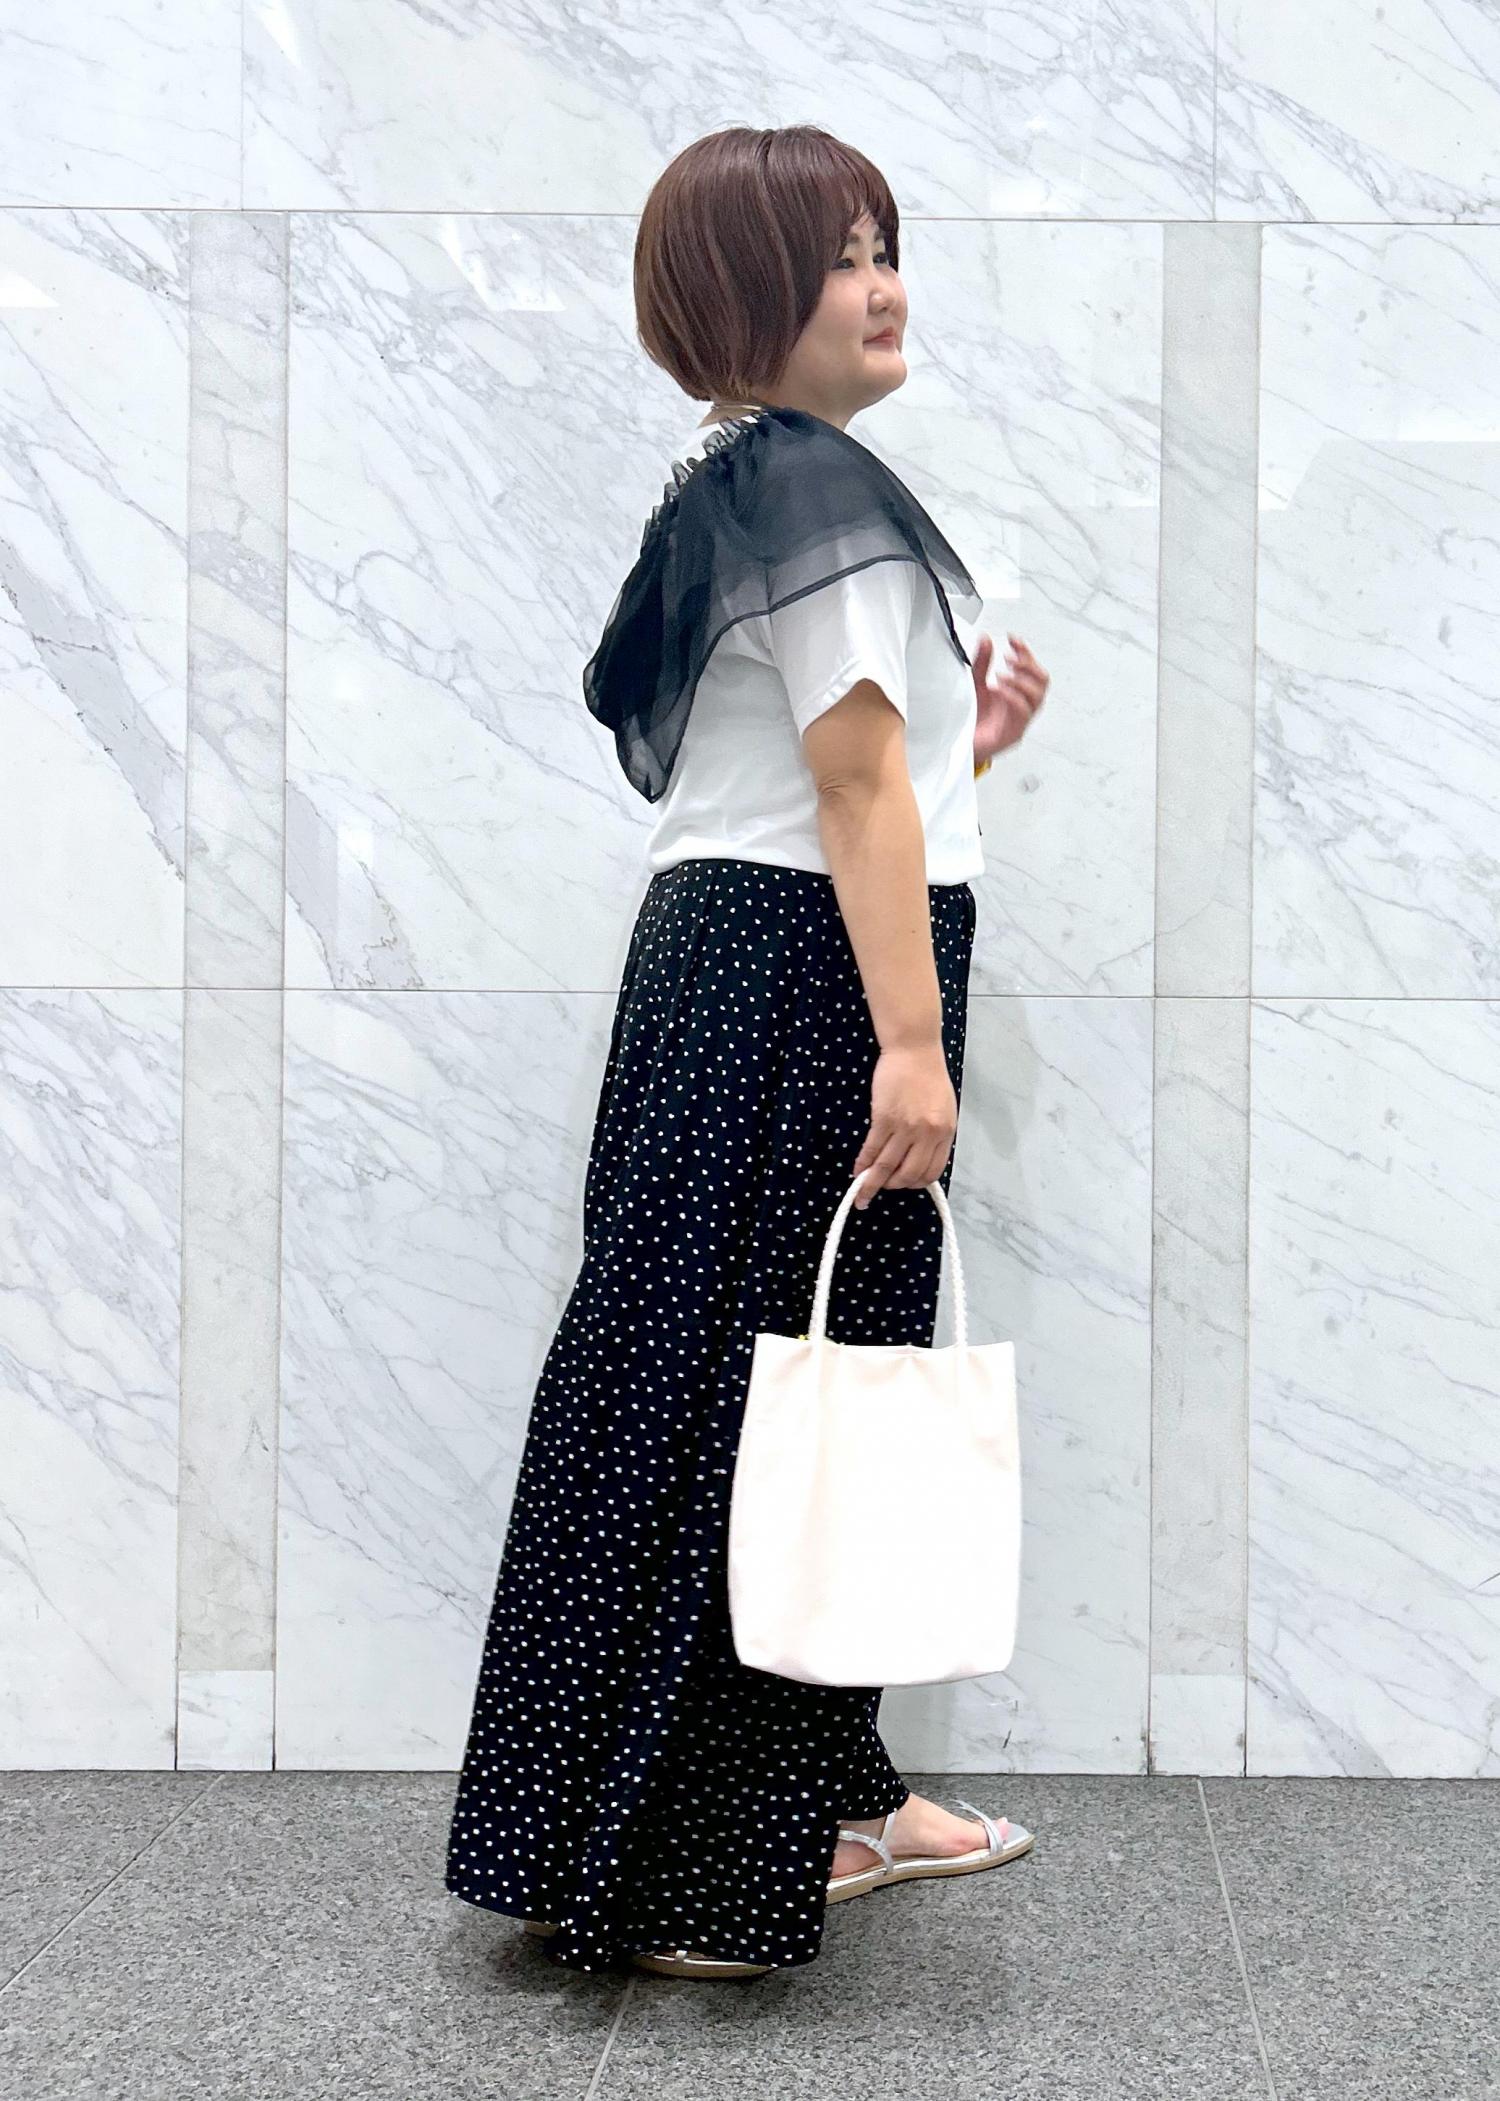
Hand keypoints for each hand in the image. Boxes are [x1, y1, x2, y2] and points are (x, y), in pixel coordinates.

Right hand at [850, 1043, 957, 1207]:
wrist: (914, 1048)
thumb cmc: (928, 1074)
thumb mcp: (944, 1108)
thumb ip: (935, 1133)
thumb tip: (920, 1157)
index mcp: (945, 1132)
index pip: (932, 1171)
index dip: (916, 1183)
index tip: (904, 1184)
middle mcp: (928, 1133)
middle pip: (909, 1174)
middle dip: (894, 1186)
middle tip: (882, 1188)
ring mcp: (905, 1127)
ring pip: (887, 1165)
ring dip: (873, 1182)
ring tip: (863, 1192)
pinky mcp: (884, 1118)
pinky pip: (873, 1149)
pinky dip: (863, 1163)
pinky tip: (857, 1170)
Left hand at [972, 632, 1049, 767]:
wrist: (960, 746)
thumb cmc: (973, 719)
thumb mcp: (975, 684)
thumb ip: (982, 662)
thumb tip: (986, 640)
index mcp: (1017, 692)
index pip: (1031, 668)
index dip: (1025, 651)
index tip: (1013, 639)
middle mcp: (1023, 705)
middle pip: (1042, 680)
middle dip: (1028, 665)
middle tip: (1009, 659)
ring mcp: (1020, 720)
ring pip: (1037, 696)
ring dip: (1020, 680)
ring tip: (1000, 675)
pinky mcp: (1013, 733)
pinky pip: (1022, 712)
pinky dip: (1011, 696)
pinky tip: (997, 689)